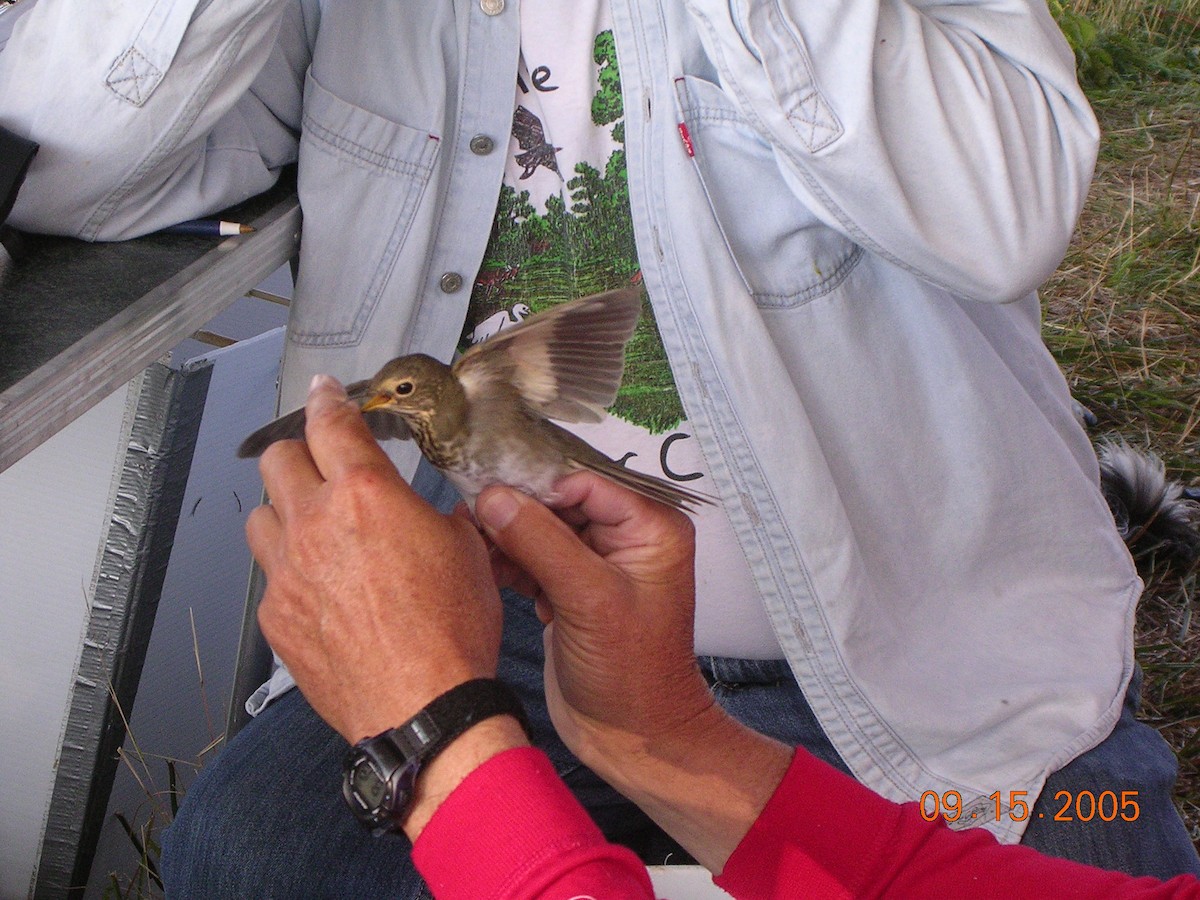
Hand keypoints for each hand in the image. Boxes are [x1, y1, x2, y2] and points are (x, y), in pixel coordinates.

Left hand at [246, 376, 504, 744]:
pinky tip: (322, 590)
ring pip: (261, 515)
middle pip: (278, 459)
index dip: (327, 399)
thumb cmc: (450, 631)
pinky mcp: (275, 615)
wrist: (424, 705)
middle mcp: (315, 523)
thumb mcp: (466, 550)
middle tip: (321, 463)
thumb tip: (432, 512)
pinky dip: (291, 572)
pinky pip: (270, 576)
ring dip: (285, 511)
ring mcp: (286, 571)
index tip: (324, 391)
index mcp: (365, 493)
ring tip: (314, 529)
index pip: (331, 423)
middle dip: (300, 452)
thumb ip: (435, 515)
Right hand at [477, 472, 711, 757]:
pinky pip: (533, 557)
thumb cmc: (632, 675)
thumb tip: (495, 497)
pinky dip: (509, 562)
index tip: (488, 490)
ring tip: (475, 544)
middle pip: (558, 502)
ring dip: (507, 537)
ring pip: (540, 529)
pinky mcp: (571, 588)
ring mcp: (597, 564)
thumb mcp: (589, 600)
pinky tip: (488, 568)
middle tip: (471, 513)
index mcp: (651, 527)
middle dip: (516, 510)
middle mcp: (628, 538)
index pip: (584, 483)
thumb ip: (542, 543)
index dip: (536, 485)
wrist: (632, 738)